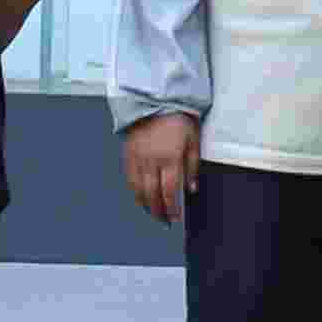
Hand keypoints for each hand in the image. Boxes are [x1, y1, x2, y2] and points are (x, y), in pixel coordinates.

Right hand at [119, 112, 197, 228]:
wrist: (155, 100)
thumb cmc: (178, 118)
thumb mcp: (193, 140)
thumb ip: (192, 166)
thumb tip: (191, 188)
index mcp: (170, 157)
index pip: (169, 191)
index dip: (172, 208)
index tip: (175, 218)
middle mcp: (151, 160)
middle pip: (152, 194)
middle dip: (158, 211)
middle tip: (164, 221)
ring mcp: (137, 158)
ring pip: (139, 190)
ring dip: (146, 205)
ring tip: (153, 214)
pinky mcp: (128, 154)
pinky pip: (130, 179)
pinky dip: (135, 192)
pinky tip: (140, 198)